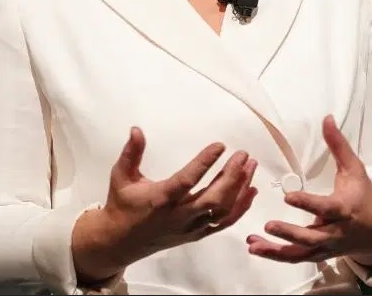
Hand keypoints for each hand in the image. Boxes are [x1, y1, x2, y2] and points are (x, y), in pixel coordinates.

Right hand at [73, 127, 257, 282]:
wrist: (121, 241)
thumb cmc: (122, 205)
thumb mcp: (120, 176)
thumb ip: (130, 153)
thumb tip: (136, 129)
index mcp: (161, 198)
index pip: (187, 180)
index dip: (205, 162)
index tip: (220, 145)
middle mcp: (179, 215)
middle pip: (214, 199)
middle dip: (232, 176)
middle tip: (243, 155)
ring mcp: (190, 227)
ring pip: (223, 211)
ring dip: (240, 189)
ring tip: (250, 167)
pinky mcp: (197, 234)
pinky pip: (223, 223)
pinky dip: (241, 207)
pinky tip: (251, 190)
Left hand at [246, 116, 371, 266]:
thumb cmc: (363, 196)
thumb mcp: (354, 169)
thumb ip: (338, 145)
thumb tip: (327, 118)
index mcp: (344, 209)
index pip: (325, 207)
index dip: (307, 204)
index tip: (287, 196)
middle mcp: (335, 232)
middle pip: (312, 236)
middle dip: (290, 233)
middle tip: (268, 225)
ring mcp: (326, 247)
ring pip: (301, 253)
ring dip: (276, 251)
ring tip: (253, 244)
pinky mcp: (318, 255)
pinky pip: (296, 258)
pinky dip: (276, 255)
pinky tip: (255, 248)